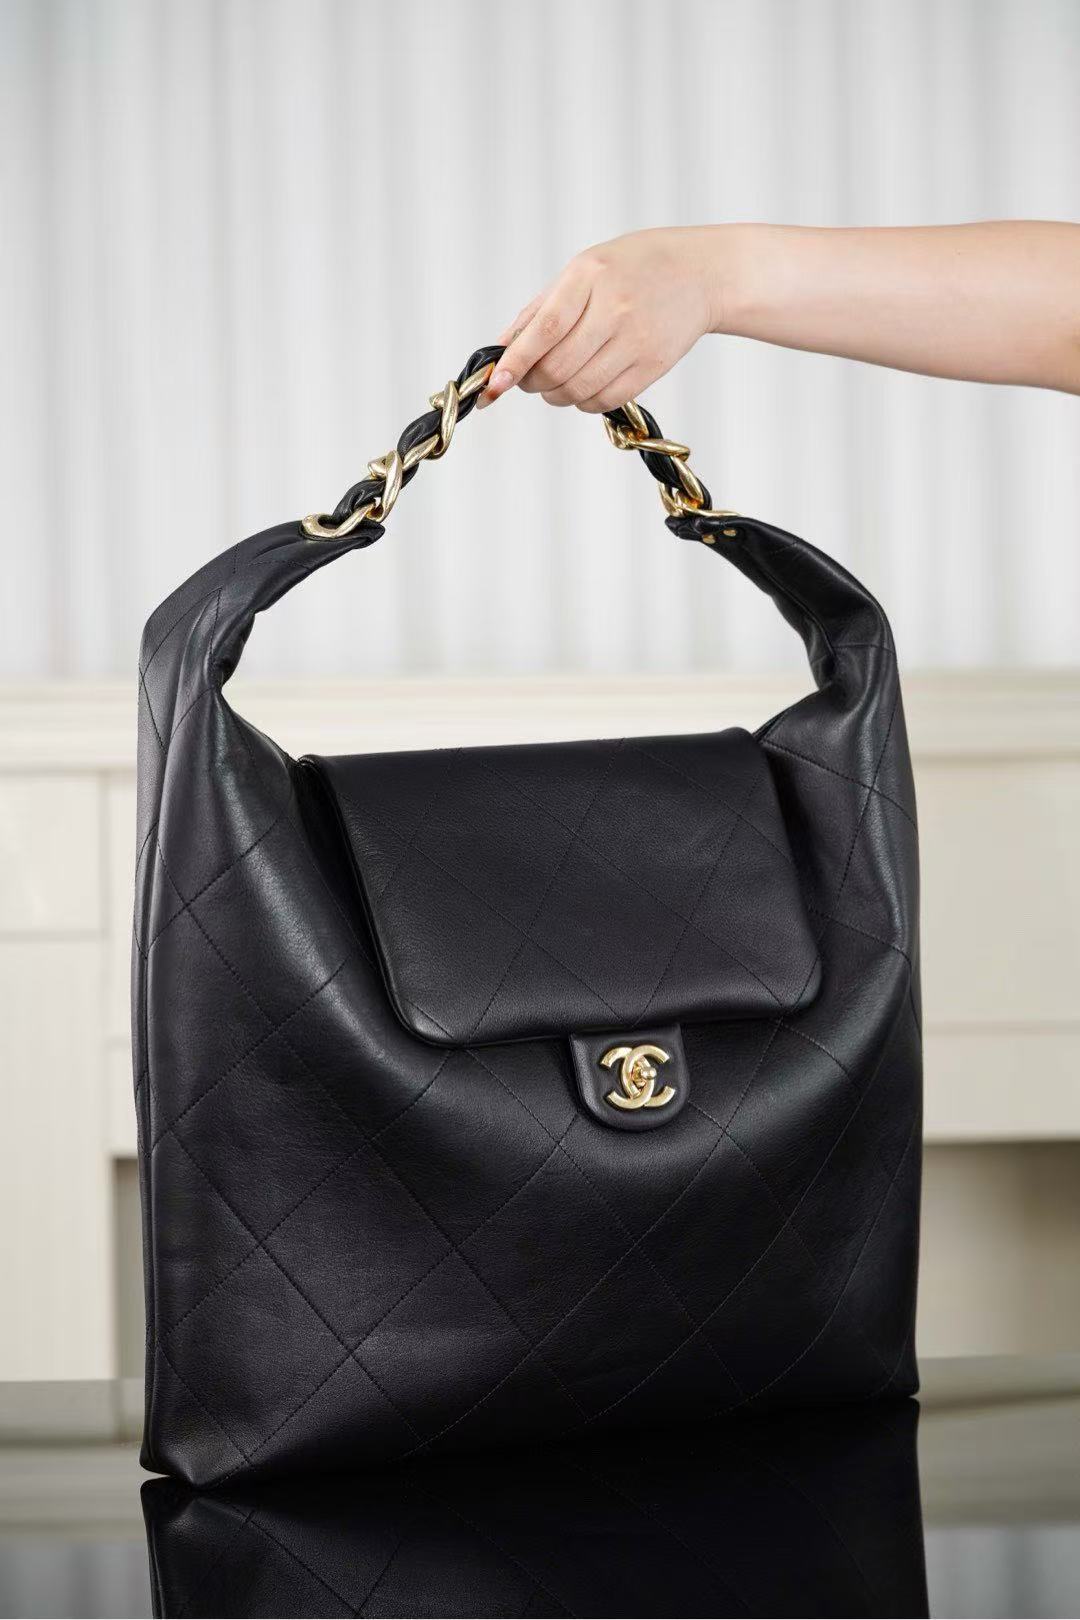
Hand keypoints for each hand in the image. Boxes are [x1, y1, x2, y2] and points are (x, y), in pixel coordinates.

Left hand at [477, 227, 721, 412]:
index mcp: (590, 276)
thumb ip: (541, 309)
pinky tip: (583, 387)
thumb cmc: (633, 269)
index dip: (516, 361)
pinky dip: (583, 402)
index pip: (545, 329)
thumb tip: (502, 349)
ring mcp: (637, 340)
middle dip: (532, 382)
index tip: (494, 384)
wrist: (700, 274)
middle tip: (526, 379)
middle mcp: (615, 308)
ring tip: (555, 383)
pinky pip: (604, 400)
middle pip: (558, 367)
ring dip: (555, 396)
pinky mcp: (653, 366)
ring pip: (578, 390)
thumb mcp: (583, 270)